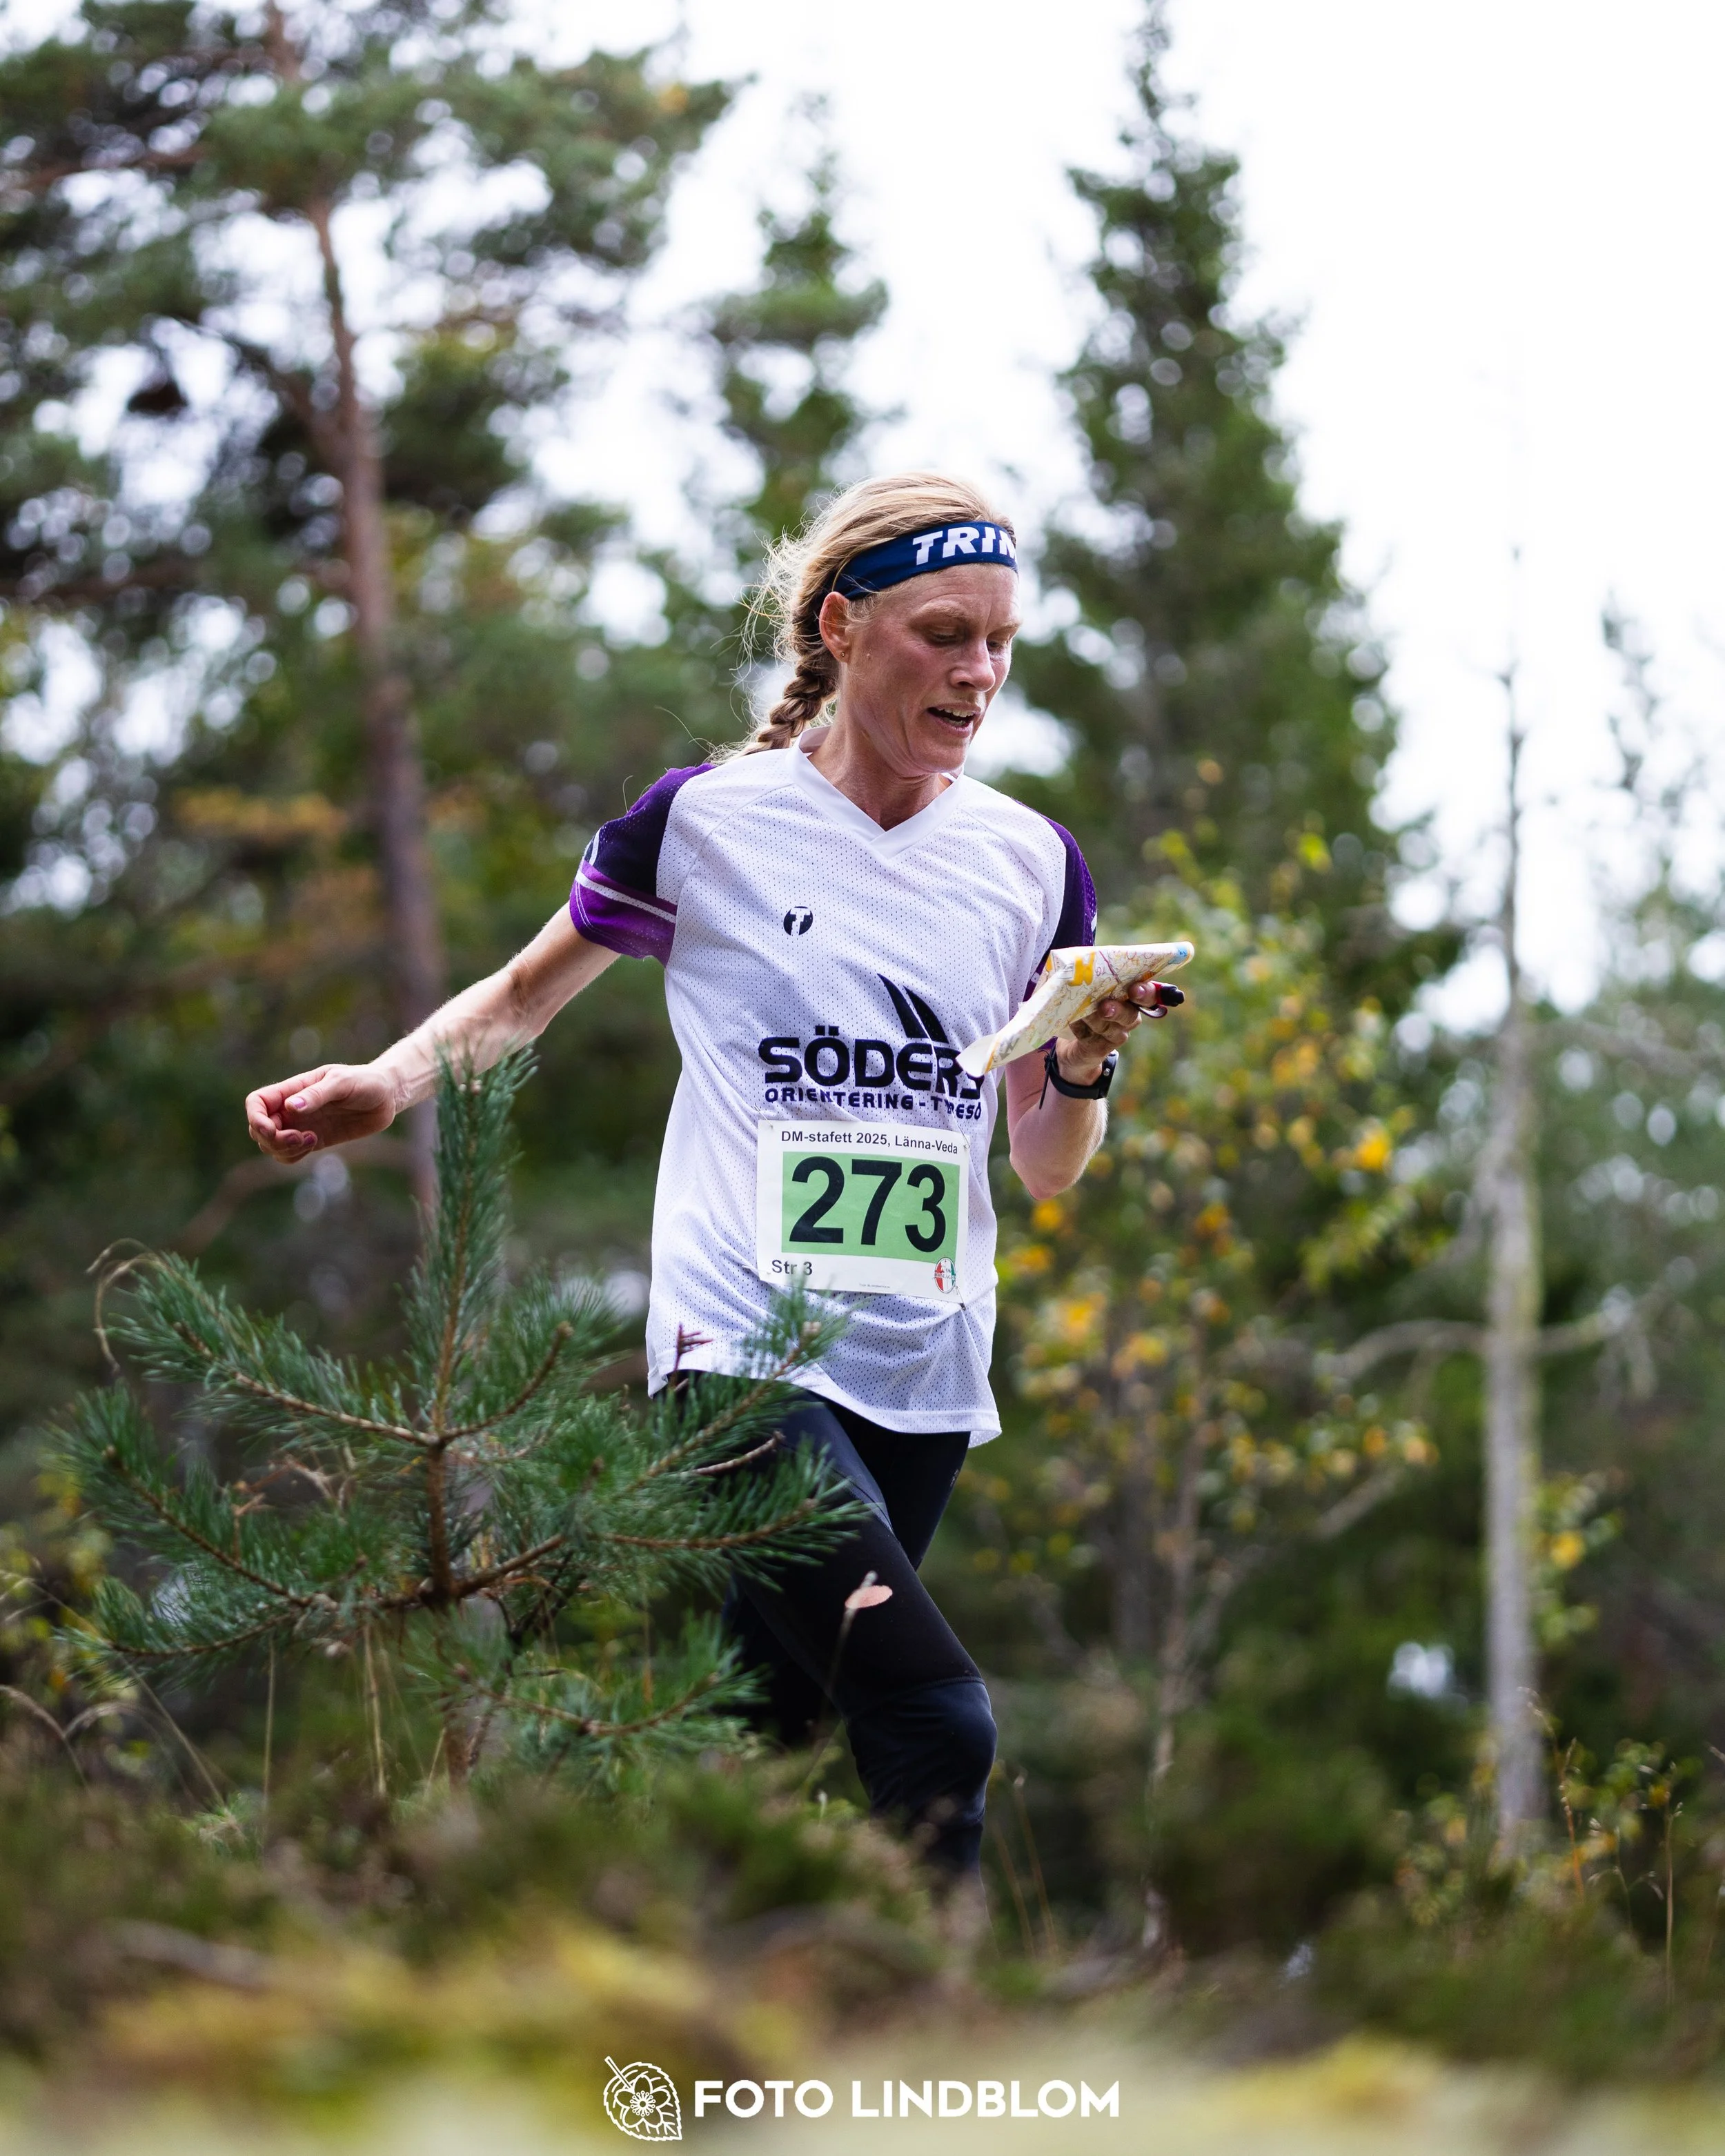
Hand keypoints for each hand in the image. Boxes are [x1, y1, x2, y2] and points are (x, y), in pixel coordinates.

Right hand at [245, 1063, 398, 1161]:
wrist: (387, 1097)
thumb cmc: (365, 1081)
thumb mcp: (342, 1082)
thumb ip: (316, 1094)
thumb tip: (290, 1108)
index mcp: (292, 1089)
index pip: (256, 1103)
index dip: (255, 1118)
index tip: (272, 1128)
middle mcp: (292, 1109)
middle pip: (258, 1129)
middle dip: (271, 1139)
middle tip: (298, 1138)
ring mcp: (301, 1126)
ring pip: (271, 1146)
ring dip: (282, 1150)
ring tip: (310, 1140)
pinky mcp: (314, 1141)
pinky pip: (290, 1155)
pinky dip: (293, 1156)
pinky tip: (314, 1143)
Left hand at [1057, 980, 1181, 1085]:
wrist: (1074, 1039)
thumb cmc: (1088, 1003)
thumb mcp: (1093, 986)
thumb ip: (1098, 976)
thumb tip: (1086, 962)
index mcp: (1133, 998)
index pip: (1149, 995)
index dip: (1146, 993)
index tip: (1135, 989)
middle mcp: (1129, 1017)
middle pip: (1130, 1016)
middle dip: (1118, 1010)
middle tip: (1105, 1006)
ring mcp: (1116, 1034)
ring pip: (1109, 1027)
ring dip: (1094, 1019)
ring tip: (1082, 1012)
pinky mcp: (1101, 1048)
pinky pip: (1093, 1038)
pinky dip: (1081, 1028)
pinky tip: (1073, 1021)